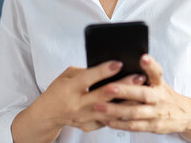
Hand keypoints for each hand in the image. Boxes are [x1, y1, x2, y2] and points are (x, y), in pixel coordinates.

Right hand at [31, 60, 146, 132]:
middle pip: (104, 95)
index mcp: (70, 88)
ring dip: (127, 101)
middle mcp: (77, 104)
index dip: (104, 70)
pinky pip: (108, 120)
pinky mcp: (88, 126)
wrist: (48, 114)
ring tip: (141, 92)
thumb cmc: (59, 90)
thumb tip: (107, 68)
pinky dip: (120, 113)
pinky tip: (132, 106)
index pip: (89, 78)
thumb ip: (85, 72)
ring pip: (110, 110)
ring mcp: (84, 117)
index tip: (119, 63)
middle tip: (138, 77)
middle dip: (124, 84)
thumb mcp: (67, 75)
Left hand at [92, 55, 190, 134]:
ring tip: (100, 106)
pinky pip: (134, 126)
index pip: (157, 72)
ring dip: (116, 110)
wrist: (183, 114)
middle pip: (143, 94)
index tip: (143, 57)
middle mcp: (159, 97)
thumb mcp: (158, 81)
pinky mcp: (153, 126)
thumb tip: (121, 63)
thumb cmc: (164, 95)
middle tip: (108, 88)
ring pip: (135, 112)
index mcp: (160, 83)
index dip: (150, 65)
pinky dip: (119, 124)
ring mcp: (156, 113)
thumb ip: (145, 74)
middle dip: (124, 91)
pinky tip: (107, 120)